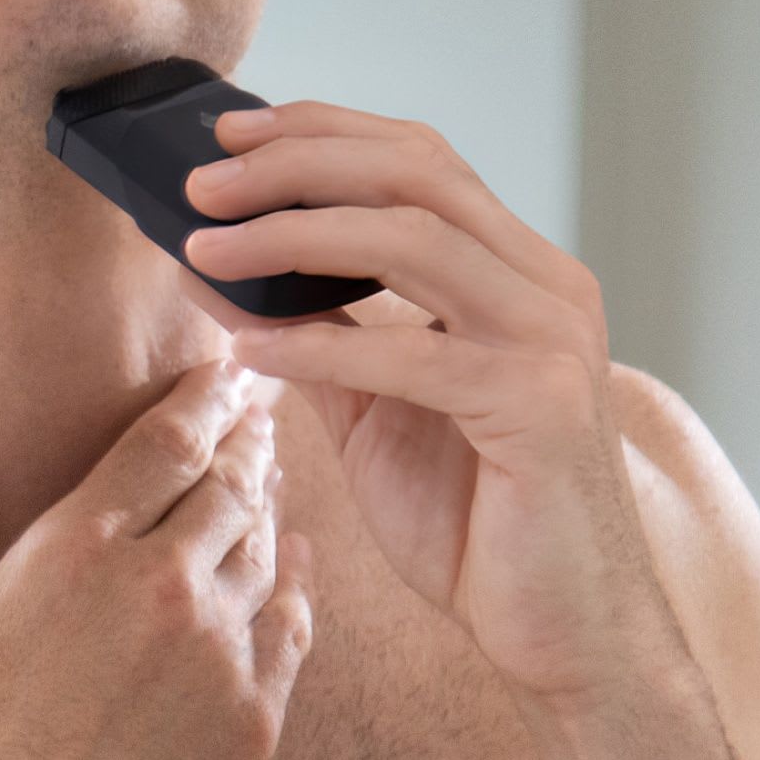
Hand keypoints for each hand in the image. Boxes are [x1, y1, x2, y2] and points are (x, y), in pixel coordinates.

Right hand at [0, 359, 311, 759]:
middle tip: (258, 404)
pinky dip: (294, 586)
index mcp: (77, 550)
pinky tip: (289, 568)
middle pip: (230, 482)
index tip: (225, 365)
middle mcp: (162, 592)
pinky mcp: (252, 726)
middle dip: (245, 435)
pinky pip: (291, 631)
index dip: (204, 392)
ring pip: (267, 551)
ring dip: (268, 504)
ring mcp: (217, 661)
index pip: (168, 438)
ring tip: (261, 478)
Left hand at [182, 99, 684, 709]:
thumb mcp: (369, 407)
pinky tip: (246, 346)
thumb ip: (309, 331)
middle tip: (200, 179)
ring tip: (203, 244)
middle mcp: (547, 287)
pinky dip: (319, 344)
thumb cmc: (471, 516)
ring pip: (415, 241)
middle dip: (297, 163)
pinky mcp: (542, 411)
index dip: (321, 130)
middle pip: (416, 174)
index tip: (228, 130)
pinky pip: (415, 356)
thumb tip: (211, 263)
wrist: (558, 628)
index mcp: (514, 271)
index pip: (419, 159)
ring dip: (292, 234)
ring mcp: (553, 343)